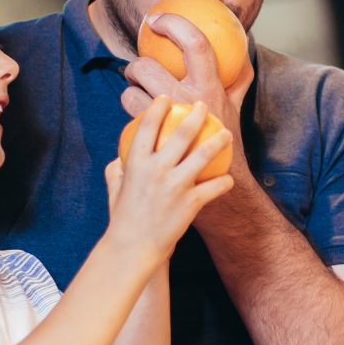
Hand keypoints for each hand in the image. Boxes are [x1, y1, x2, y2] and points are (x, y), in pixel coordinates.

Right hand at [108, 101, 234, 263]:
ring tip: (227, 133)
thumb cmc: (122, 218)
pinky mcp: (190, 203)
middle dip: (196, 114)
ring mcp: (174, 186)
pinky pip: (214, 186)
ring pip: (203, 155)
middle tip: (205, 105)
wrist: (133, 248)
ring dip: (218, 141)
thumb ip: (118, 168)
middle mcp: (156, 170)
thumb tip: (122, 154)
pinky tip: (229, 178)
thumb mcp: (114, 188)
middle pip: (181, 134)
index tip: (167, 97)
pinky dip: (224, 181)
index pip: (147, 126)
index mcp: (135, 163)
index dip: (158, 107)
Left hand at [121, 14, 251, 179]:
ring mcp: (169, 124)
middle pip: (148, 67)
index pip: (196, 43)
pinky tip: (137, 122)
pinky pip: (131, 121)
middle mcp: (189, 102)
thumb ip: (237, 77)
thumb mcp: (237, 106)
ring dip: (129, 94)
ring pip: (131, 95)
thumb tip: (241, 46)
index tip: (158, 20)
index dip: (175, 24)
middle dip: (135, 66)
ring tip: (136, 97)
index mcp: (210, 88)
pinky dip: (131, 118)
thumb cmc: (228, 140)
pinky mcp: (154, 144)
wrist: (224, 185)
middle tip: (137, 72)